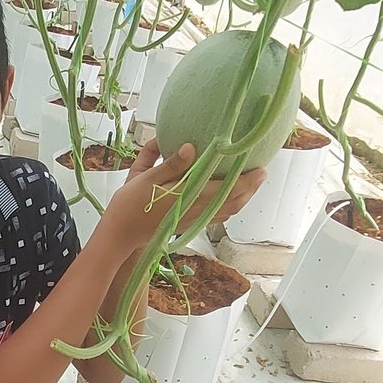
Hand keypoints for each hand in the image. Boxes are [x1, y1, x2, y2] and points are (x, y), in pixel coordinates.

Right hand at [94, 140, 267, 248]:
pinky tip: (230, 198)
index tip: (260, 168)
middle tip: (262, 172)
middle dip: (249, 188)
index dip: (245, 180)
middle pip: (231, 202)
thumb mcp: (144, 178)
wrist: (120, 235)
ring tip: (251, 184)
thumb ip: (169, 163)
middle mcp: (194, 211)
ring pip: (226, 211)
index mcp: (186, 198)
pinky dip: (228, 206)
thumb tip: (191, 147)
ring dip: (242, 198)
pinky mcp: (188, 224)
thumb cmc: (128, 205)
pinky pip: (216, 216)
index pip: (224, 189)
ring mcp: (193, 220)